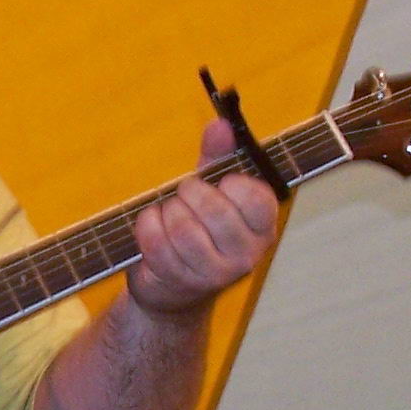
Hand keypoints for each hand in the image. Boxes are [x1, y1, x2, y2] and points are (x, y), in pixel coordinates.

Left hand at [125, 119, 280, 314]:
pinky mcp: (181, 282)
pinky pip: (157, 242)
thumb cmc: (198, 228)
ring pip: (183, 227)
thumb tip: (220, 123)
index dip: (232, 183)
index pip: (257, 198)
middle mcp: (247, 255)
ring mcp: (215, 273)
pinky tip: (151, 224)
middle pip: (215, 210)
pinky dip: (147, 225)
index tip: (220, 183)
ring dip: (167, 211)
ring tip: (168, 212)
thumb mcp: (212, 188)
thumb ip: (218, 155)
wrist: (173, 286)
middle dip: (189, 193)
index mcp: (263, 228)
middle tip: (184, 193)